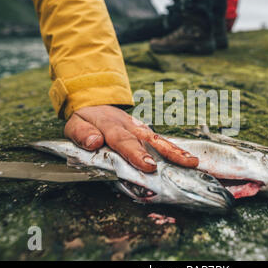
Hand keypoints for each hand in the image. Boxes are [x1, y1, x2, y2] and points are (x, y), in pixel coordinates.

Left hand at [64, 105, 198, 172]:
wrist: (96, 103)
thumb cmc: (86, 120)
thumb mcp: (74, 124)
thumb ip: (82, 133)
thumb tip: (93, 142)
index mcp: (111, 126)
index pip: (123, 140)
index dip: (136, 153)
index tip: (148, 165)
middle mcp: (130, 127)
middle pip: (150, 139)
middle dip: (166, 153)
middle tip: (182, 164)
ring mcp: (141, 129)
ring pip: (160, 140)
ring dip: (176, 151)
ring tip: (192, 161)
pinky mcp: (147, 133)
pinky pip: (162, 141)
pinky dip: (176, 150)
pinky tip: (189, 159)